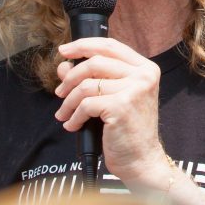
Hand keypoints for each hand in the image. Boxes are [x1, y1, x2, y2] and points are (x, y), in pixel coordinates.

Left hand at [55, 37, 168, 184]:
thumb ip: (91, 78)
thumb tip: (64, 66)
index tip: (64, 51)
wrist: (141, 159)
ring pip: (87, 84)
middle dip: (70, 77)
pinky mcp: (122, 106)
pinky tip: (73, 125)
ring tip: (63, 113)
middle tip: (60, 91)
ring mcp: (134, 89)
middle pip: (95, 62)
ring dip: (68, 100)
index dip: (83, 45)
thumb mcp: (111, 97)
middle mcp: (143, 75)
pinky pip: (86, 104)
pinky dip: (74, 116)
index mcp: (145, 68)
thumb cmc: (128, 129)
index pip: (110, 45)